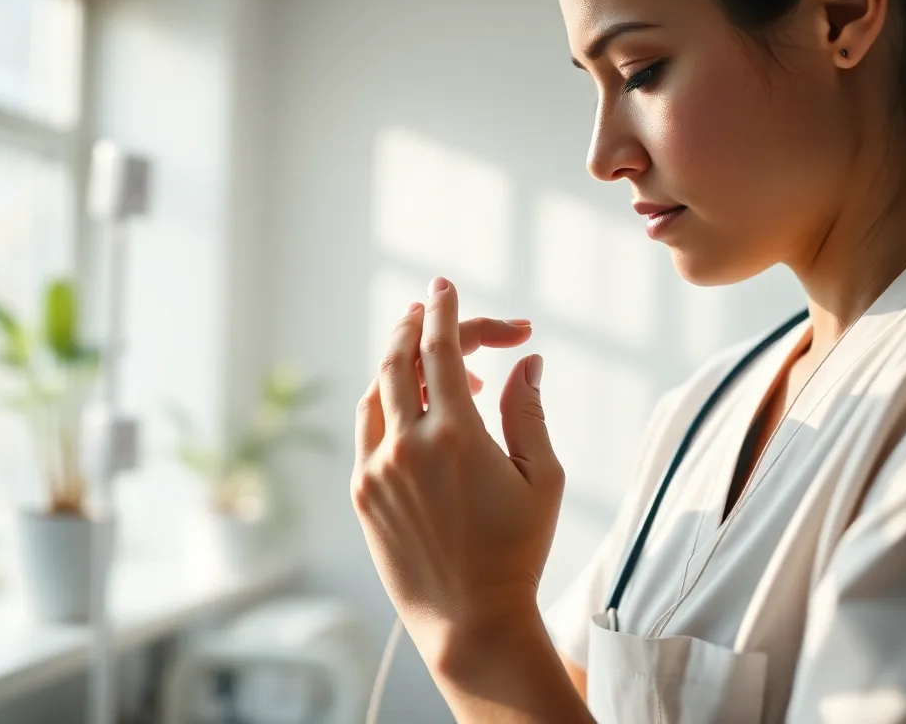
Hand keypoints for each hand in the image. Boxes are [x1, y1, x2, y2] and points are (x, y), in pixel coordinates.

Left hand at [352, 277, 565, 657]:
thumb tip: (526, 361)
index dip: (445, 310)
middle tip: (434, 309)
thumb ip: (528, 411)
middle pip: (399, 359)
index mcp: (456, 436)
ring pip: (377, 392)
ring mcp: (376, 470)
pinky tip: (414, 410)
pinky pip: (367, 430)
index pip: (440, 348)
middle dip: (418, 325)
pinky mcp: (362, 493)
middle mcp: (407, 446)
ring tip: (436, 362)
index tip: (446, 285)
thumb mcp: (543, 479)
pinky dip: (387, 404)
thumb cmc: (517, 552)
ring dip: (400, 364)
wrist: (470, 620)